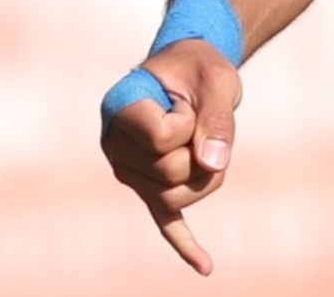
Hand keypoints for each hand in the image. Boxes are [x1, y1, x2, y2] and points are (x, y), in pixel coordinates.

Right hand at [98, 38, 242, 274]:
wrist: (190, 67)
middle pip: (173, 172)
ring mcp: (130, 173)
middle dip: (200, 144)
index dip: (188, 120)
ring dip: (207, 171)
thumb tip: (214, 165)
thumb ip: (217, 119)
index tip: (183, 98)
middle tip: (193, 112)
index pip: (162, 139)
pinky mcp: (151, 188)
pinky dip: (186, 245)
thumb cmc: (201, 68)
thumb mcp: (217, 80)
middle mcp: (115, 149)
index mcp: (119, 112)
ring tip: (199, 135)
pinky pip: (167, 223)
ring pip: (179, 197)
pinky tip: (206, 266)